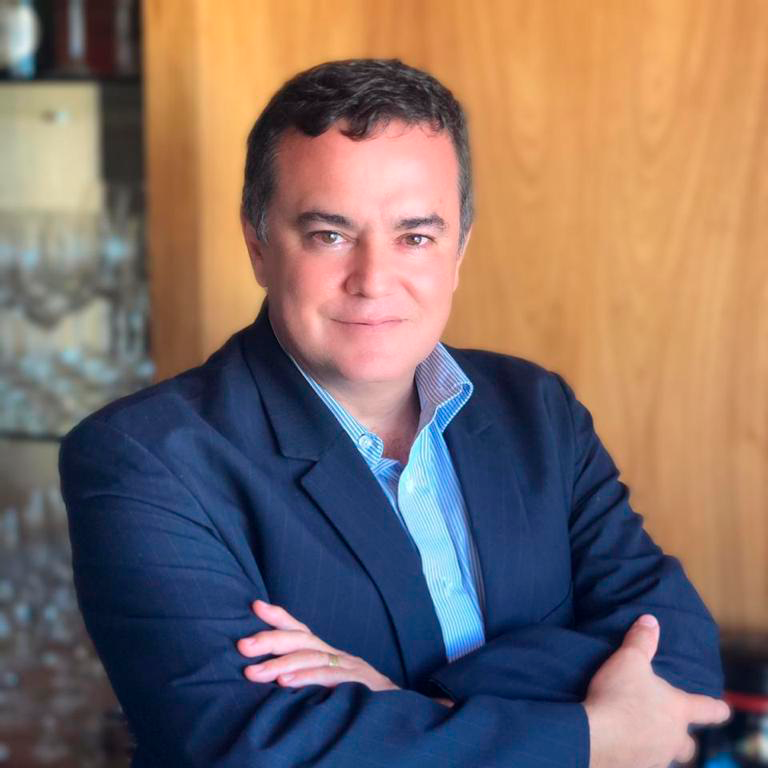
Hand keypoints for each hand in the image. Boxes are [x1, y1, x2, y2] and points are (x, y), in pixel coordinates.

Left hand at [237, 600, 399, 692]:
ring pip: (312, 658)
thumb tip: (270, 678)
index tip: (255, 606)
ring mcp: (349, 666)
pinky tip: (287, 684)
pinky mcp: (359, 683)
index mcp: (327, 654)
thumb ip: (306, 678)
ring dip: (281, 664)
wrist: (400, 712)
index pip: (300, 630)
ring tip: (255, 672)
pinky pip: (330, 678)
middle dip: (270, 639)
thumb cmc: (359, 700)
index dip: (278, 617)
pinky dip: (307, 679)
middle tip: (242, 645)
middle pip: (302, 638)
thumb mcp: (328, 687)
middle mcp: (337, 655)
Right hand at [584, 614, 730, 767]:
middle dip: (683, 739)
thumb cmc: (619, 696)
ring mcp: (656, 757)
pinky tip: (622, 746)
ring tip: (638, 734)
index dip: (716, 707)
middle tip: (670, 728)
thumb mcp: (628, 660)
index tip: (723, 708)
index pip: (709, 709)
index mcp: (678, 710)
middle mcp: (673, 738)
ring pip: (666, 756)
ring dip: (656, 745)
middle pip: (689, 745)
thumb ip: (641, 640)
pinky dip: (636, 754)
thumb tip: (650, 620)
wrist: (596, 736)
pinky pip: (643, 763)